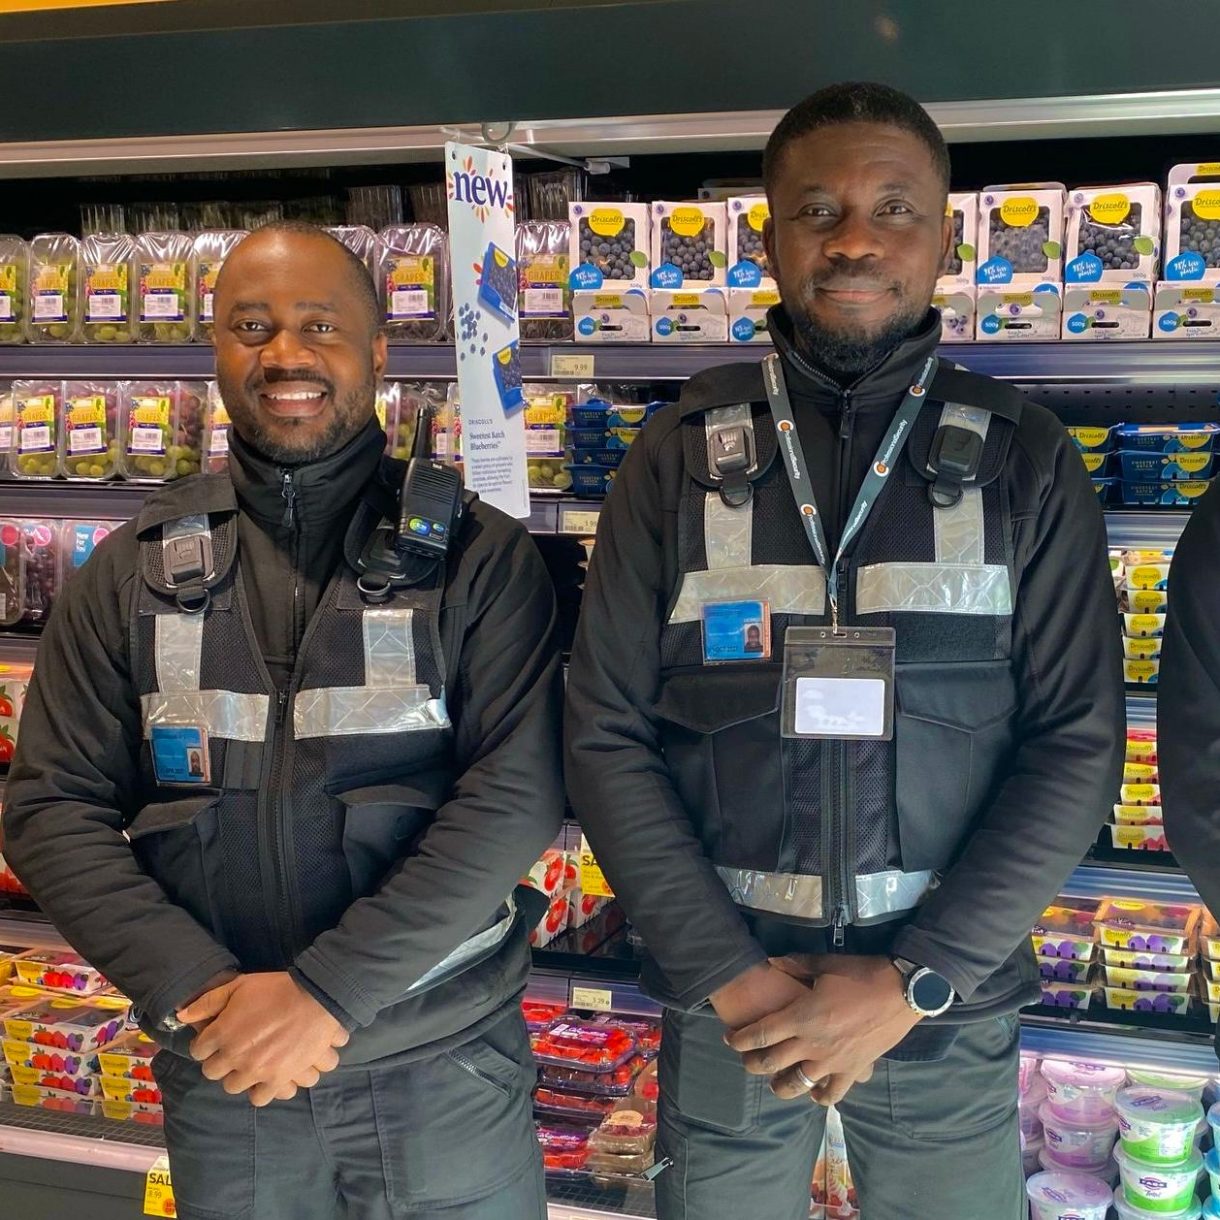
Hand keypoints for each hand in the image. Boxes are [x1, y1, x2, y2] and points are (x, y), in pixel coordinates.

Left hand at [177, 972, 349, 1106]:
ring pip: (233, 1087)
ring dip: (238, 1076)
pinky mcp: (277, 1080)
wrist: (315, 999)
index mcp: (222, 1033)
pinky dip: (260, 1090)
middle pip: (212, 1072)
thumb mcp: (240, 985)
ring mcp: (255, 1071)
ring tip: (249, 1064)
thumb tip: (181, 1016)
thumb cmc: (276, 989)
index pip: (198, 1049)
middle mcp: (234, 1056)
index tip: (216, 1037)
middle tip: (233, 1049)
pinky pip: (259, 1098)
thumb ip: (208, 1001)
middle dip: (219, 1060)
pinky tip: (265, 1078)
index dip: (206, 1042)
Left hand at [724, 955, 920, 1106]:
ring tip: (776, 1081)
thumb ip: (794, 964)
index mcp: (800, 1016)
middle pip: (771, 1062)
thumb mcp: (824, 963)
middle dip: (753, 1064)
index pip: (760, 1034)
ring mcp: (832, 1061)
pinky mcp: (853, 1070)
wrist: (900, 991)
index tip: (730, 1040)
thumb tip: (771, 961)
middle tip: (747, 1061)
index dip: (740, 1040)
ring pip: (797, 1085)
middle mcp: (811, 1044)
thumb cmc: (859, 974)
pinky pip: (832, 1093)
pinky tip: (815, 1093)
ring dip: (781, 1086)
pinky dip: (820, 1097)